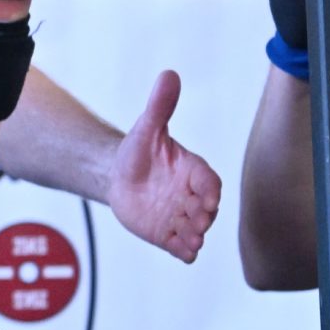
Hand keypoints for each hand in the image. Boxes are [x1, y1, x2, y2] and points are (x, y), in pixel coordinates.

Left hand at [105, 71, 223, 263]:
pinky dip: (185, 251)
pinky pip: (181, 246)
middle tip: (199, 220)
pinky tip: (186, 255)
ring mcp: (181, 216)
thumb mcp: (147, 128)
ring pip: (195, 230)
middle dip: (204, 216)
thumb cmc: (138, 152)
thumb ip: (160, 106)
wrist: (119, 177)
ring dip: (195, 236)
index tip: (208, 197)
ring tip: (192, 241)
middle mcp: (191, 195)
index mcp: (192, 170)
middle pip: (206, 209)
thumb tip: (169, 74)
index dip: (210, 189)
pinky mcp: (169, 234)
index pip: (208, 180)